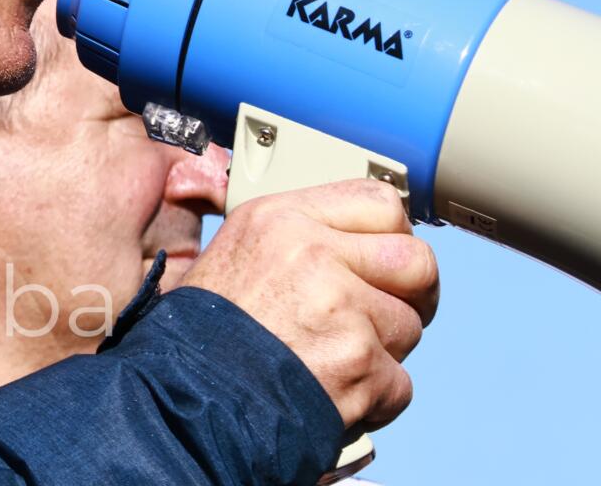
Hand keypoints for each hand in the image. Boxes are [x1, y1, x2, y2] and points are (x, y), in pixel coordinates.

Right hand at [176, 178, 438, 430]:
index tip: (387, 260)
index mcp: (281, 218)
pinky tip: (336, 393)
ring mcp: (340, 308)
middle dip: (414, 292)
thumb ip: (295, 236)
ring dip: (385, 350)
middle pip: (415, 260)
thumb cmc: (201, 334)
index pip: (380, 202)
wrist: (185, 399)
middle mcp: (312, 254)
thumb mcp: (235, 251)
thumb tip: (354, 238)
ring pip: (409, 325)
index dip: (395, 235)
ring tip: (338, 359)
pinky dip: (375, 398)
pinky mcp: (358, 364)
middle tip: (393, 311)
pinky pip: (401, 382)